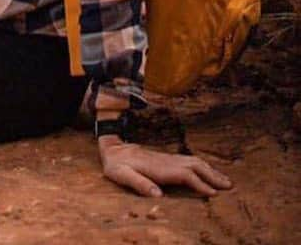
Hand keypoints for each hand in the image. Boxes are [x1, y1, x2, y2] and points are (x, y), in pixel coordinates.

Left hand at [98, 136, 232, 197]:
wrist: (113, 148)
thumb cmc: (116, 165)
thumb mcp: (121, 174)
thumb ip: (139, 184)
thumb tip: (158, 195)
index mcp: (159, 168)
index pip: (185, 175)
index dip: (200, 184)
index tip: (214, 194)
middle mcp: (167, 162)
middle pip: (195, 166)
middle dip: (213, 175)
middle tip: (230, 187)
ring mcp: (168, 159)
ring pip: (194, 162)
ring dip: (211, 170)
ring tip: (226, 181)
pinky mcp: (168, 159)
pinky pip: (190, 161)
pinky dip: (203, 166)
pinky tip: (210, 172)